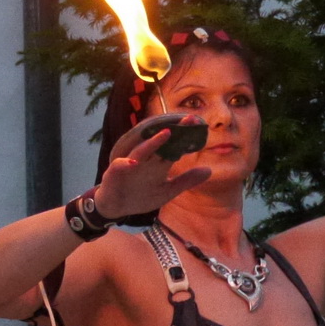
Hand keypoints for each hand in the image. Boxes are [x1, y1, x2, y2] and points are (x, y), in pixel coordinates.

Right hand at [94, 124, 212, 217]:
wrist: (116, 206)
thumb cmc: (141, 196)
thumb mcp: (167, 191)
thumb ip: (186, 181)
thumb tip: (209, 170)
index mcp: (159, 163)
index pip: (175, 147)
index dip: (186, 137)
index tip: (200, 125)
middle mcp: (147, 160)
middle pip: (161, 143)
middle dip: (175, 131)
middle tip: (189, 118)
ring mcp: (130, 165)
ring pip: (143, 151)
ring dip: (153, 143)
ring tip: (166, 133)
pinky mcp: (115, 173)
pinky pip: (120, 166)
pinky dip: (126, 164)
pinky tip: (134, 163)